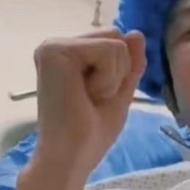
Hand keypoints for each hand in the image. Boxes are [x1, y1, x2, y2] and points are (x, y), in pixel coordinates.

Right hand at [32, 28, 145, 181]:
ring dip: (113, 78)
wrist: (71, 157)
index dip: (120, 72)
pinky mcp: (55, 50)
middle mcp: (57, 45)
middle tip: (92, 98)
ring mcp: (53, 45)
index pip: (115, 43)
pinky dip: (108, 78)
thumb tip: (136, 33)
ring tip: (87, 98)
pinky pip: (110, 49)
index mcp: (69, 56)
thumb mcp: (120, 93)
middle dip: (118, 72)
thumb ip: (130, 64)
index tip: (97, 97)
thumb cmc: (91, 133)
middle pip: (116, 36)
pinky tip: (85, 95)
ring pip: (116, 42)